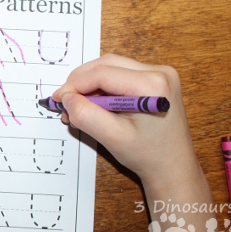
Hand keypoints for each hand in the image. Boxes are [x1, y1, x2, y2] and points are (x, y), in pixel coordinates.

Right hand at [53, 54, 201, 190]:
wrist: (172, 166)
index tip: (58, 99)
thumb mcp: (113, 137)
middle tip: (64, 102)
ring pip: (111, 68)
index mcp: (152, 84)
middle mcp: (159, 72)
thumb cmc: (148, 155)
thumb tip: (67, 98)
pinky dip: (102, 88)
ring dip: (89, 85)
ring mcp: (159, 74)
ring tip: (77, 108)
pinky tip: (93, 105)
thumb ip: (86, 116)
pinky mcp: (154, 80)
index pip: (102, 73)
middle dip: (80, 83)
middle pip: (106, 65)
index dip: (75, 85)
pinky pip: (120, 75)